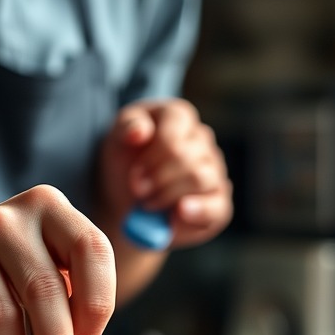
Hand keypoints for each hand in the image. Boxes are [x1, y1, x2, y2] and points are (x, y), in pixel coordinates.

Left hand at [98, 98, 232, 248]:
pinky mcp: (219, 201)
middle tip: (139, 193)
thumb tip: (139, 132)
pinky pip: (218, 207)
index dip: (154, 159)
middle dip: (159, 180)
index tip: (135, 177)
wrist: (127, 197)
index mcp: (179, 117)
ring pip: (202, 180)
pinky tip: (177, 216)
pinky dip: (197, 213)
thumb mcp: (116, 138)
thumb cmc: (125, 161)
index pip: (175, 135)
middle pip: (187, 159)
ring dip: (170, 196)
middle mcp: (202, 140)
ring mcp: (215, 170)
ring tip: (149, 204)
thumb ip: (126, 127)